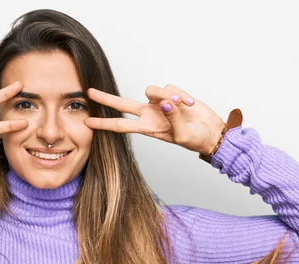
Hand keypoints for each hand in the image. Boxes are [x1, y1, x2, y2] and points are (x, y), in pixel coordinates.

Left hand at [83, 84, 225, 153]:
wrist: (211, 132)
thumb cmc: (195, 139)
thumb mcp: (182, 135)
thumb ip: (172, 118)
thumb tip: (165, 102)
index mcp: (148, 128)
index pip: (121, 125)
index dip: (104, 123)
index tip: (87, 122)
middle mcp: (150, 114)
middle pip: (122, 103)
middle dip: (105, 98)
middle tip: (89, 91)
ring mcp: (160, 103)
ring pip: (153, 90)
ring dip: (167, 96)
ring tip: (182, 106)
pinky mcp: (172, 94)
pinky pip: (170, 88)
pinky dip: (181, 95)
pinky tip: (189, 104)